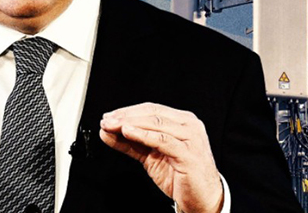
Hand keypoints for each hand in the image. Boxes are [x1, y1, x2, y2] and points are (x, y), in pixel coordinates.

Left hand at [99, 102, 222, 212]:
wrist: (202, 199)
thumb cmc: (179, 175)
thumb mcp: (150, 155)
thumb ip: (130, 143)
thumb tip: (107, 132)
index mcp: (181, 121)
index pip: (150, 109)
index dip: (127, 111)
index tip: (108, 116)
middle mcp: (188, 125)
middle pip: (152, 114)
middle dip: (125, 116)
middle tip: (106, 121)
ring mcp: (191, 138)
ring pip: (156, 124)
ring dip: (130, 123)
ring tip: (112, 126)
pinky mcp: (189, 154)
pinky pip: (162, 140)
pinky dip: (143, 135)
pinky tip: (128, 132)